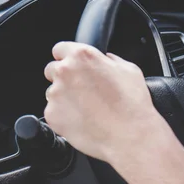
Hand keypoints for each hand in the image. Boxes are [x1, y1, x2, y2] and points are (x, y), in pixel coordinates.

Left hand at [43, 42, 165, 162]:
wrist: (129, 135)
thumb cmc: (131, 103)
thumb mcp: (129, 70)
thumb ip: (111, 60)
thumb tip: (105, 59)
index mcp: (83, 56)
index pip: (60, 48)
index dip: (67, 57)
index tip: (72, 65)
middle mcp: (65, 72)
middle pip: (53, 69)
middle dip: (65, 78)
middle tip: (83, 89)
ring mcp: (56, 94)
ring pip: (53, 92)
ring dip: (65, 97)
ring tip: (87, 108)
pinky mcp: (52, 115)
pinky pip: (54, 111)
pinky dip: (65, 115)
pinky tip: (83, 119)